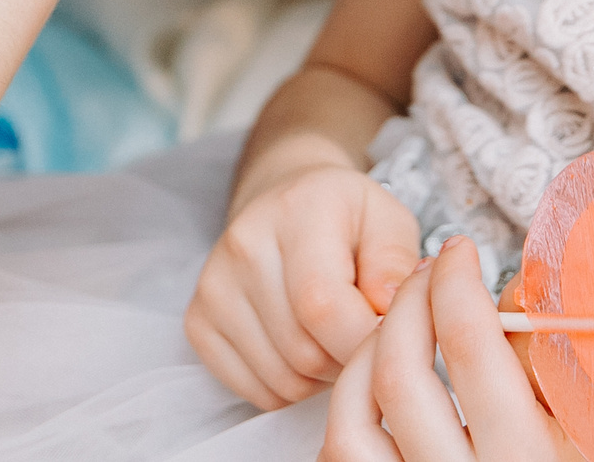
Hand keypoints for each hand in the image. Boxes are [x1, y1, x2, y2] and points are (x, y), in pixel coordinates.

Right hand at [186, 163, 426, 408]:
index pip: (322, 306)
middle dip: (347, 360)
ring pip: (282, 380)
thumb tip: (385, 315)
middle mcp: (244, 244)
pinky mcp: (198, 322)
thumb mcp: (388, 220)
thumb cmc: (345, 218)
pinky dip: (289, 388)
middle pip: (304, 351)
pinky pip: (256, 391)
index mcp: (298, 210)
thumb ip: (396, 265)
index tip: (388, 338)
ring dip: (321, 378)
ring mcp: (213, 286)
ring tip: (334, 338)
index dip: (364, 341)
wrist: (286, 202)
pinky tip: (303, 347)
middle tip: (362, 335)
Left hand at [325, 237, 573, 461]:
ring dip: (364, 359)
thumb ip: (545, 365)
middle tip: (426, 276)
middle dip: (406, 306)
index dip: (456, 284)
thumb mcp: (584, 433)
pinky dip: (348, 416)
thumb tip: (501, 291)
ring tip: (393, 330)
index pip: (471, 348)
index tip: (459, 254)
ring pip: (351, 423)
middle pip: (400, 376)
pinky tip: (375, 392)